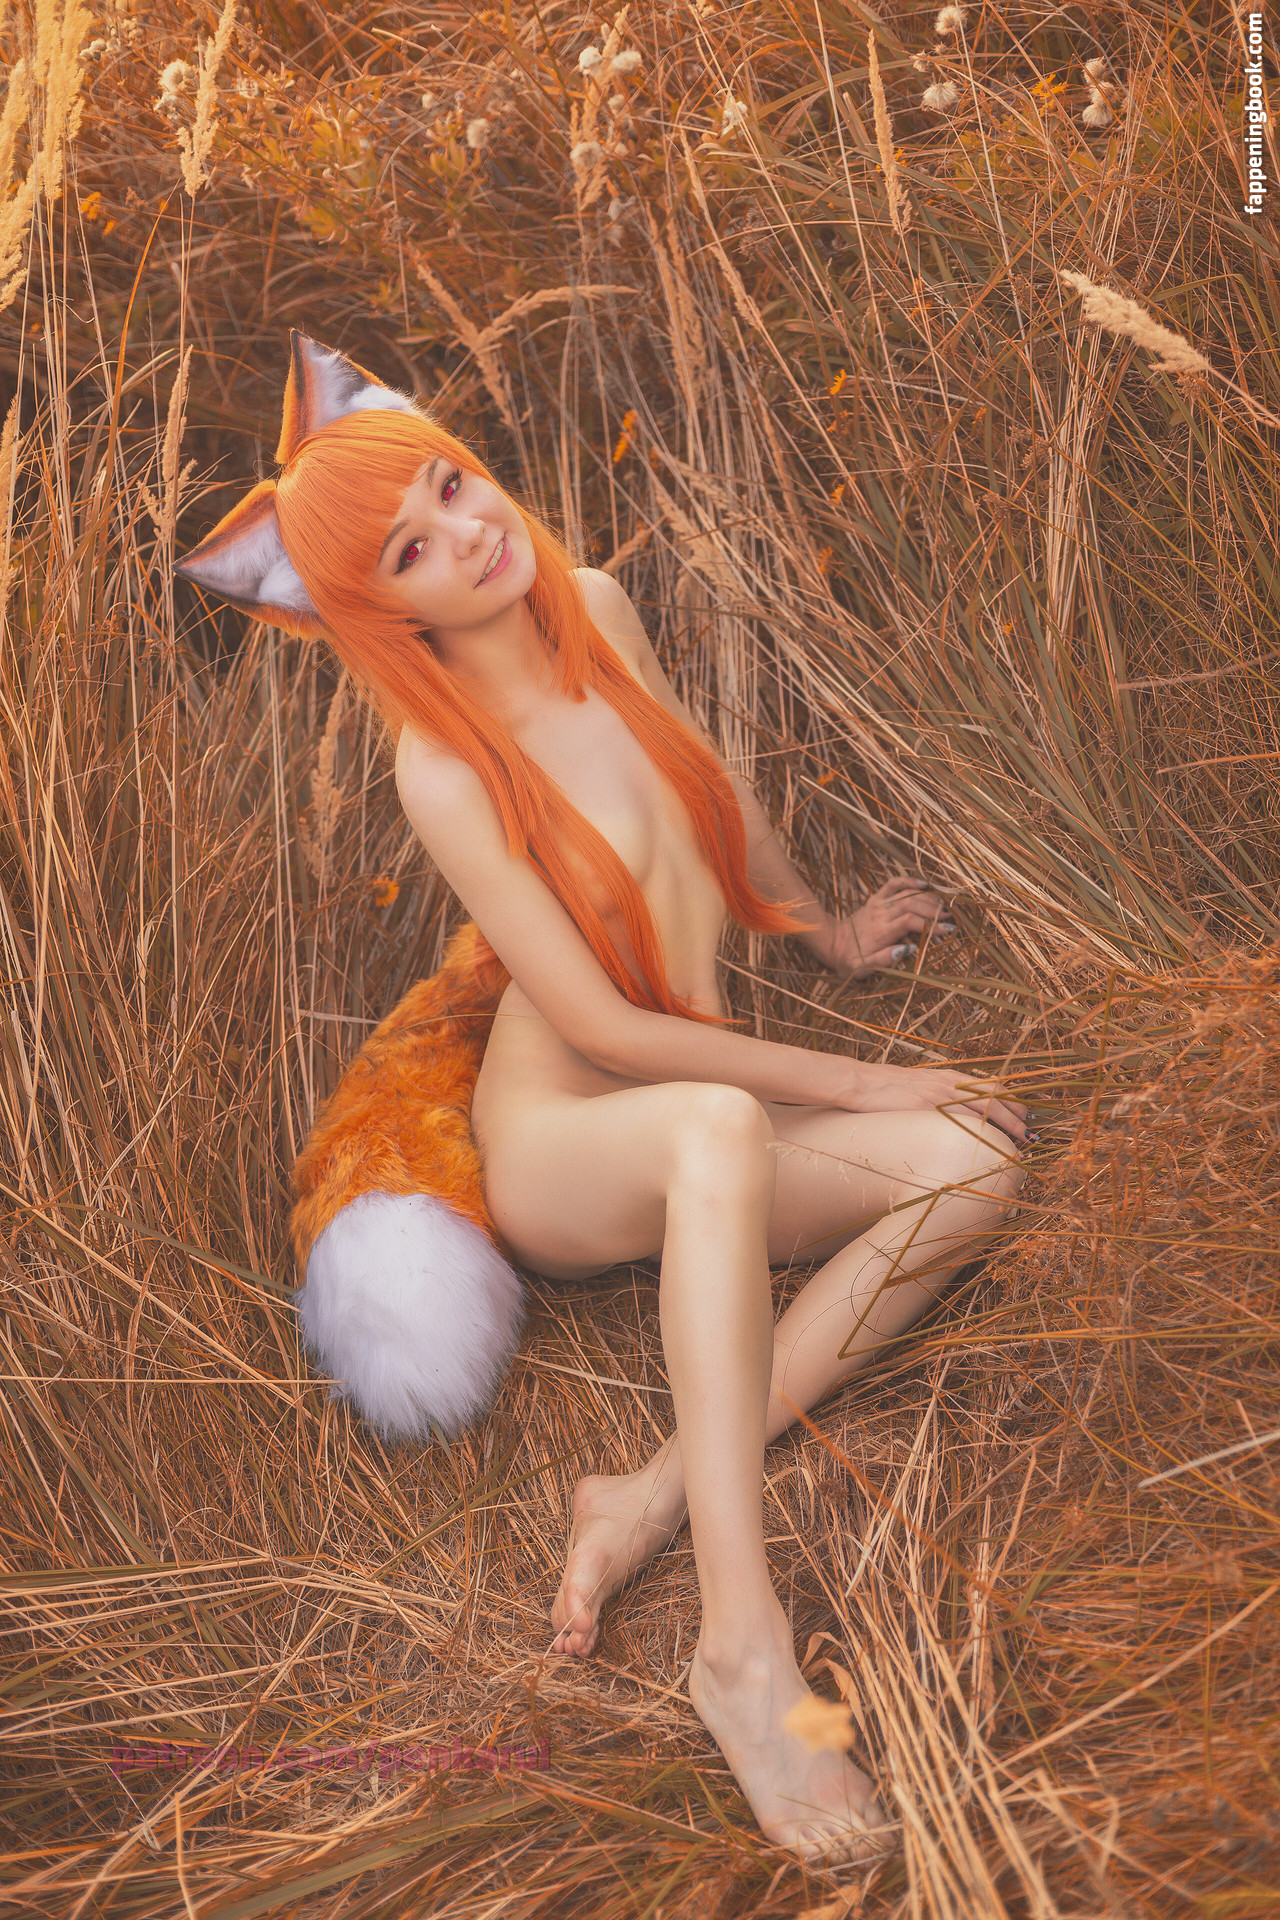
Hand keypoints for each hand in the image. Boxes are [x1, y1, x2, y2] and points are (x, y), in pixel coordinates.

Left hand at [810, 878, 955, 978]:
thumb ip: (884, 960)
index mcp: (880, 932)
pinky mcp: (875, 899)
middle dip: (934, 910)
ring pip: (906, 894)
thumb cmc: (849, 960)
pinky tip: (924, 884)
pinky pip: (893, 884)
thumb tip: (909, 949)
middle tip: (950, 918)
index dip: (930, 925)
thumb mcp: (863, 969)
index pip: (910, 922)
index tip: (948, 930)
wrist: (831, 944)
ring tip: (944, 906)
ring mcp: (878, 904)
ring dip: (927, 898)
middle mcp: (880, 914)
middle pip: (912, 905)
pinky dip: (909, 881)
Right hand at [840, 1061, 1030, 1144]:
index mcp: (949, 1077)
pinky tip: (988, 1142)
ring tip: (1021, 1139)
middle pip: (993, 1097)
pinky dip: (977, 1131)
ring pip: (982, 1108)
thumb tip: (960, 1113)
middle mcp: (949, 1083)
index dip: (1011, 1100)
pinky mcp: (925, 1108)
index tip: (1026, 1115)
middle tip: (1031, 1132)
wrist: (862, 1082)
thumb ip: (943, 1095)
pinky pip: (957, 1120)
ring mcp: (938, 1095)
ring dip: (1005, 1124)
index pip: (990, 1086)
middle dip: (1016, 1115)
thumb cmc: (889, 1088)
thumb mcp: (922, 1086)